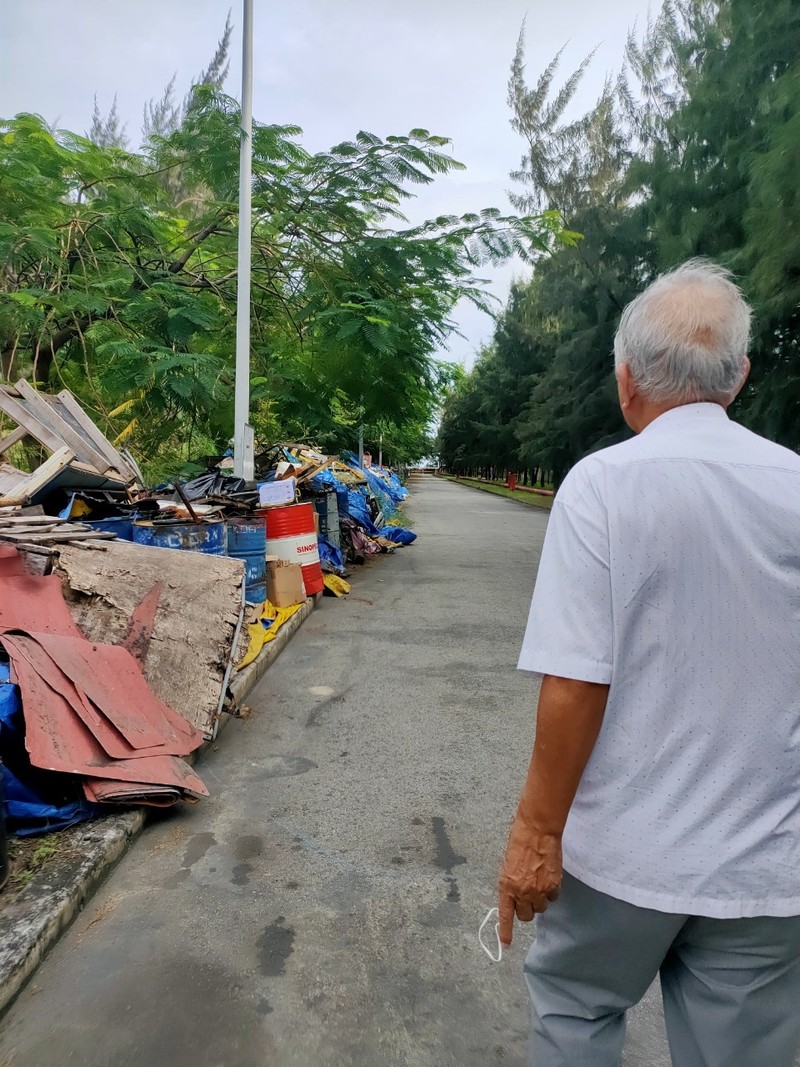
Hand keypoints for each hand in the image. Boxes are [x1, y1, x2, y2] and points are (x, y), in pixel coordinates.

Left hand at [498, 813, 561, 945]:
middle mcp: (521, 892)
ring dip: (540, 899)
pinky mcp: (553, 886)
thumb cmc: (519, 842)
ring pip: (541, 908)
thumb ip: (511, 883)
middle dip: (527, 908)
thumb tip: (515, 896)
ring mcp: (538, 890)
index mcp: (506, 886)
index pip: (505, 914)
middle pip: (526, 915)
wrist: (537, 830)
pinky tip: (548, 876)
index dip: (506, 931)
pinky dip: (552, 890)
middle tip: (528, 895)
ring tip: (538, 880)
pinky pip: (553, 897)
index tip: (506, 944)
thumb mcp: (508, 864)